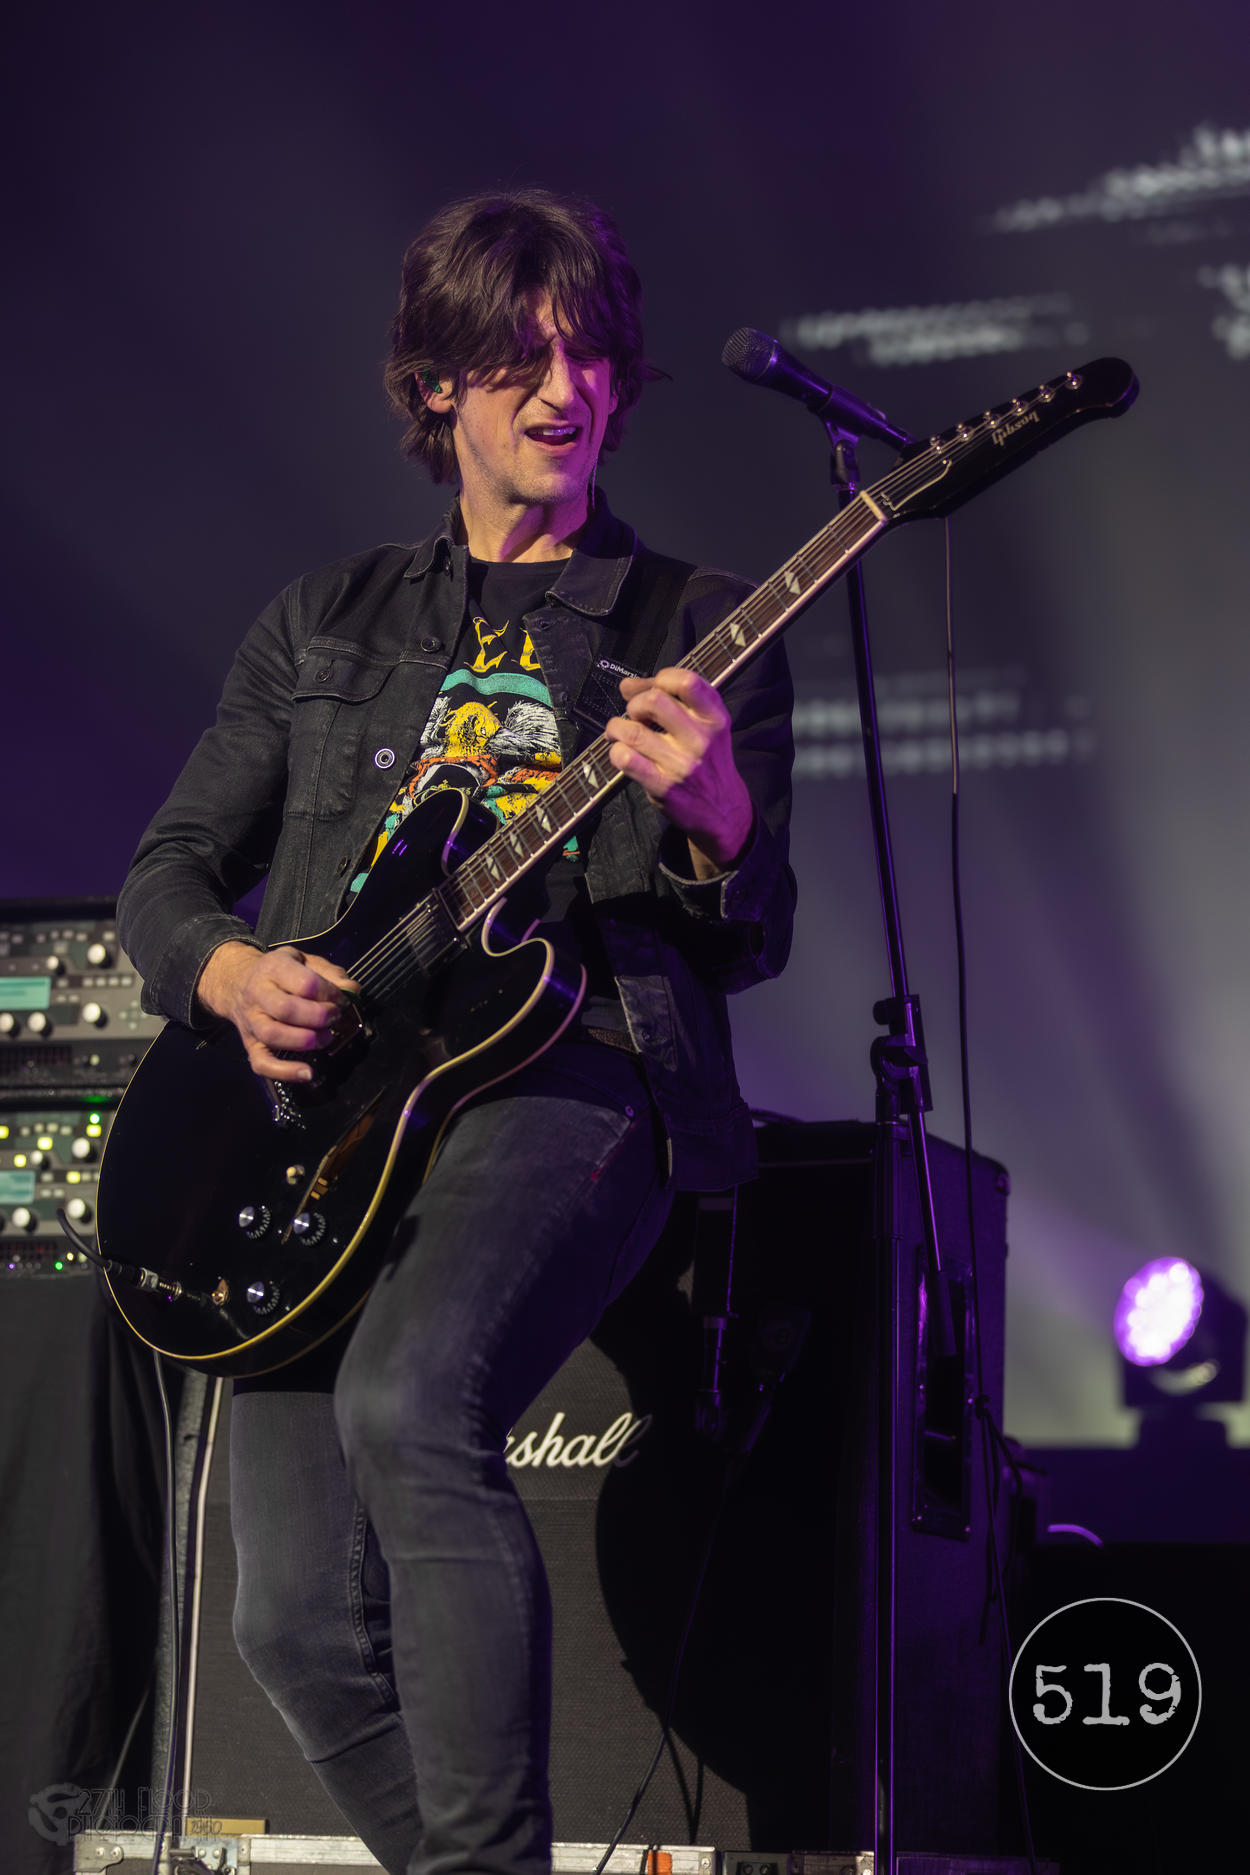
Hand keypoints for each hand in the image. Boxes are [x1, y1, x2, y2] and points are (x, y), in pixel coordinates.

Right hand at [196, 941, 358, 1082]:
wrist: (237, 982)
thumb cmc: (280, 973)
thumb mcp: (304, 961)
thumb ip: (330, 973)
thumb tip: (351, 990)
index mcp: (273, 968)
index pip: (304, 983)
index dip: (329, 993)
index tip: (340, 998)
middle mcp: (257, 994)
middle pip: (286, 1010)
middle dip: (318, 1017)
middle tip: (334, 1017)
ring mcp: (251, 1021)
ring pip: (273, 1035)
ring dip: (305, 1041)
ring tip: (325, 1038)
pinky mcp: (250, 1045)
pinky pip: (262, 1063)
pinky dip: (285, 1072)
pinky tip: (307, 1073)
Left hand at [606, 668, 753, 877]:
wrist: (722, 811)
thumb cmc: (708, 762)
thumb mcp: (706, 727)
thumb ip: (671, 700)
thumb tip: (628, 685)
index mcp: (715, 719)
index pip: (686, 681)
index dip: (659, 679)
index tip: (652, 689)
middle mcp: (701, 740)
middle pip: (653, 701)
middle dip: (634, 704)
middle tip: (634, 716)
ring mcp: (682, 765)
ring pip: (632, 731)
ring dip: (617, 728)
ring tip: (618, 733)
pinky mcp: (663, 788)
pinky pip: (626, 759)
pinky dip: (616, 752)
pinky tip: (621, 753)